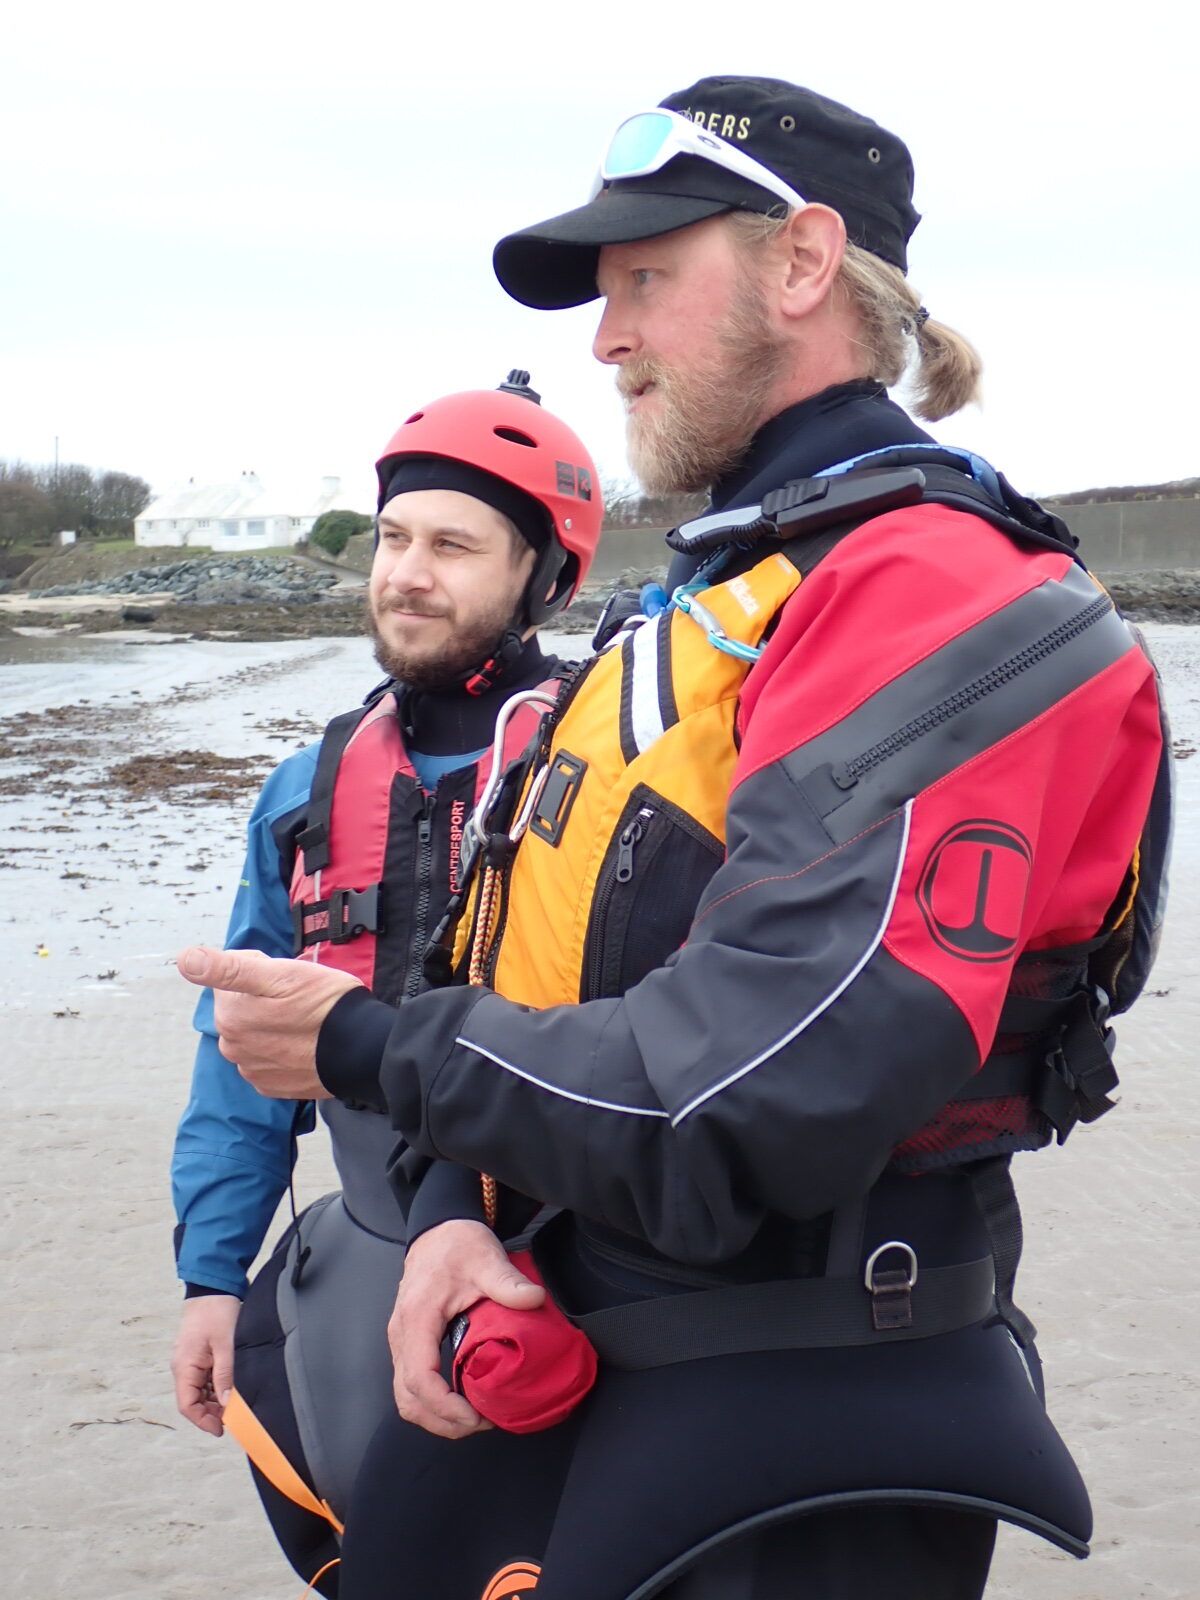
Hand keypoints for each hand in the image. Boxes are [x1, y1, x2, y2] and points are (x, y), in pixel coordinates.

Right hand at [172, 1295, 240, 1436]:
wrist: (212, 1288)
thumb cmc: (216, 1312)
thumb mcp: (226, 1345)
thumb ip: (225, 1375)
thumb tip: (227, 1403)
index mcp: (184, 1367)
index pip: (187, 1405)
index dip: (203, 1421)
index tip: (221, 1429)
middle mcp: (182, 1368)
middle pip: (192, 1401)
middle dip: (211, 1412)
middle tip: (233, 1417)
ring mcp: (189, 1362)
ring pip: (198, 1392)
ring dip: (214, 1400)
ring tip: (235, 1403)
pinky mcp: (197, 1357)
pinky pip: (203, 1380)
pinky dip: (215, 1387)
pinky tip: (230, 1387)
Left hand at [177, 946, 361, 1098]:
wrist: (363, 1049)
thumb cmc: (325, 1006)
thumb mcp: (280, 974)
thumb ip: (228, 968)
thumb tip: (185, 960)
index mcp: (230, 1016)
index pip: (228, 980)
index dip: (258, 973)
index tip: (284, 979)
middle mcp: (233, 1047)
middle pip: (239, 1009)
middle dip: (262, 1000)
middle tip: (298, 998)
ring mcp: (252, 1070)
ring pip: (252, 1035)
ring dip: (271, 1026)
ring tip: (304, 1022)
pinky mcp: (272, 1086)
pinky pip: (265, 1060)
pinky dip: (280, 1050)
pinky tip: (303, 1044)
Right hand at [389, 1220, 545, 1440]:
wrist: (439, 1229)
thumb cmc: (458, 1244)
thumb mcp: (485, 1258)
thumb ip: (507, 1281)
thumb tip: (534, 1299)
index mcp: (417, 1318)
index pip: (419, 1378)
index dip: (445, 1406)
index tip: (475, 1416)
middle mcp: (401, 1335)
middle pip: (408, 1398)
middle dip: (442, 1421)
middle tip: (481, 1423)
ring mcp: (401, 1341)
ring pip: (406, 1397)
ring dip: (435, 1417)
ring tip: (473, 1419)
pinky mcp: (408, 1343)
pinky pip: (411, 1385)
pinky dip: (432, 1403)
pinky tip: (461, 1402)